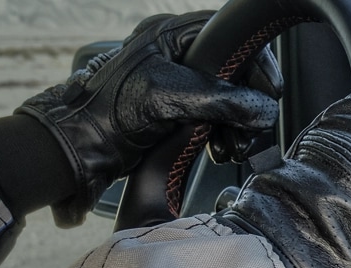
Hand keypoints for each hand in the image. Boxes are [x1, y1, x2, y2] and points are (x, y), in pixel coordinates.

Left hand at [19, 11, 278, 226]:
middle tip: (251, 126)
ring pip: (231, 98)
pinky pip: (218, 118)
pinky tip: (221, 149)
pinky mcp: (180, 111)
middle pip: (236, 71)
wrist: (80, 146)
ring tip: (232, 145)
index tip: (270, 89)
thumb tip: (264, 109)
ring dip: (240, 125)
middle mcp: (178, 55)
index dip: (257, 61)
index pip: (231, 35)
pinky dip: (226, 135)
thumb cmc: (108, 112)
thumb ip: (222, 99)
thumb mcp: (169, 96)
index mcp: (171, 35)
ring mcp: (180, 84)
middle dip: (249, 102)